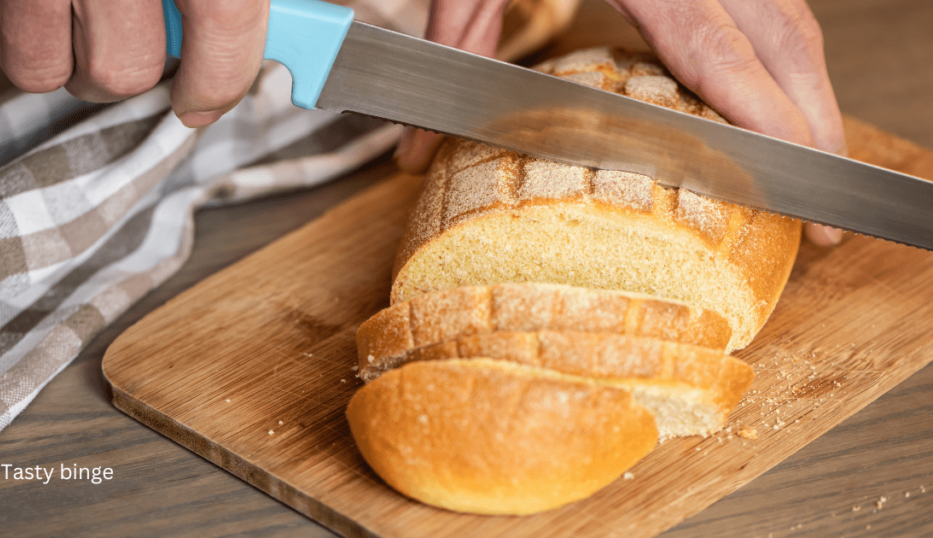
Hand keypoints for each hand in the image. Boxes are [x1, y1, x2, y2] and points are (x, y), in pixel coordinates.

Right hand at [0, 0, 267, 127]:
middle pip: (121, 72)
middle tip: (123, 37)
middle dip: (124, 66)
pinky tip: (0, 0)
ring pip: (40, 70)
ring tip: (57, 10)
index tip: (205, 98)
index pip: (223, 32)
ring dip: (53, 55)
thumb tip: (307, 47)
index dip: (219, 78)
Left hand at [398, 0, 844, 245]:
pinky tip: (785, 98)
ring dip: (811, 89)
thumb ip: (457, 43)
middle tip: (827, 201)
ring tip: (815, 162)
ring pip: (792, 13)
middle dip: (813, 119)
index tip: (791, 175)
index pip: (712, 44)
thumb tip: (416, 151)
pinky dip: (788, 53)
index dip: (761, 114)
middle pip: (782, 32)